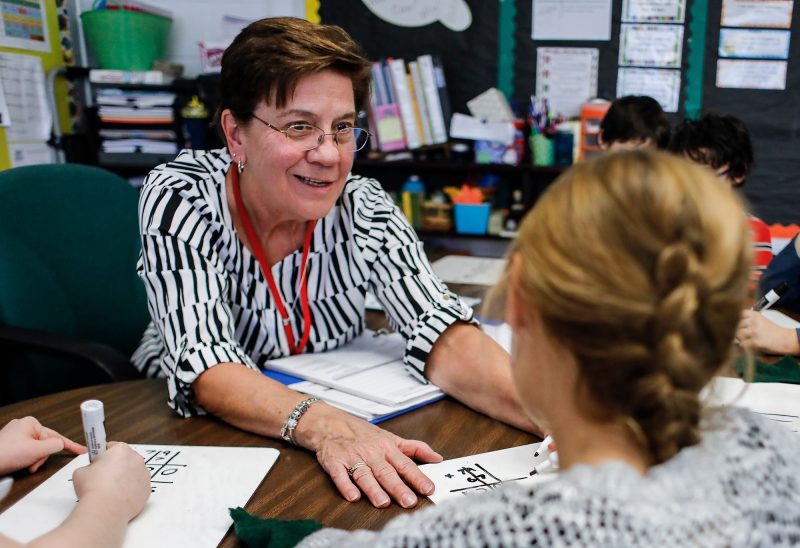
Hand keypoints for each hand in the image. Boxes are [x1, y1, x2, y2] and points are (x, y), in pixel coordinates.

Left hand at [0, 416, 85, 474]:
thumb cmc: (4, 455)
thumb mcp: (36, 450)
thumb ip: (54, 446)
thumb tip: (60, 445)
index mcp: (31, 423)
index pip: (56, 436)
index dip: (70, 445)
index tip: (81, 450)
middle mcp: (24, 427)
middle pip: (45, 445)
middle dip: (41, 457)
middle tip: (33, 465)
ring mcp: (16, 436)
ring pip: (36, 450)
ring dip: (33, 460)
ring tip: (24, 466)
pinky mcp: (10, 445)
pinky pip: (26, 452)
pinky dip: (26, 460)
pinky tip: (20, 465)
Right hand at [72, 442, 150, 521]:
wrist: (105, 509)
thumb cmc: (93, 488)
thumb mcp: (80, 471)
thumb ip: (89, 466)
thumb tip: (91, 470)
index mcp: (121, 450)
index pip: (112, 447)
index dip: (103, 455)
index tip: (98, 462)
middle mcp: (136, 459)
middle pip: (125, 459)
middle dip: (116, 466)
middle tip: (103, 478)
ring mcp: (144, 474)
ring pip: (133, 473)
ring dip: (125, 478)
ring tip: (111, 490)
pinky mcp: (147, 489)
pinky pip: (138, 487)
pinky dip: (130, 491)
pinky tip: (119, 497)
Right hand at [299, 407, 441, 507]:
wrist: (331, 423)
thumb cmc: (363, 433)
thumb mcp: (392, 437)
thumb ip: (415, 448)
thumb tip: (438, 458)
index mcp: (387, 447)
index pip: (405, 464)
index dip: (417, 477)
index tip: (429, 488)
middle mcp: (371, 453)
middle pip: (385, 472)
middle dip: (398, 487)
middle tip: (409, 501)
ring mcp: (352, 457)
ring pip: (364, 474)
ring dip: (373, 489)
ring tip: (383, 502)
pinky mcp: (334, 462)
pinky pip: (339, 475)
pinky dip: (345, 485)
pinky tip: (353, 496)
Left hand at [737, 309, 799, 354]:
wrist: (785, 340)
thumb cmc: (772, 331)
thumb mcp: (760, 320)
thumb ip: (747, 319)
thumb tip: (730, 322)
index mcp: (754, 315)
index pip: (737, 314)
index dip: (735, 320)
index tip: (738, 324)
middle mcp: (753, 321)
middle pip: (735, 325)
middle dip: (737, 330)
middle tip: (744, 335)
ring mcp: (754, 332)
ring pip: (737, 335)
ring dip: (740, 339)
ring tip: (748, 341)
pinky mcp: (755, 342)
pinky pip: (742, 345)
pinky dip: (744, 347)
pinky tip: (751, 346)